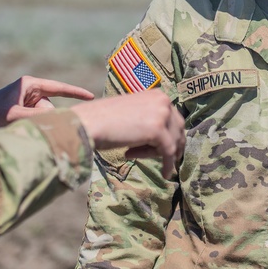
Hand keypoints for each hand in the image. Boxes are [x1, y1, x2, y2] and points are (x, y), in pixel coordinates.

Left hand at [0, 76, 95, 138]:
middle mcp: (29, 91)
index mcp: (29, 84)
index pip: (58, 88)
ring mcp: (26, 101)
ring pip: (43, 116)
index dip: (76, 93)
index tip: (91, 97)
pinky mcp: (21, 111)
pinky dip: (32, 127)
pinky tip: (18, 130)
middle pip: (50, 107)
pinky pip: (36, 120)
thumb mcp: (16, 116)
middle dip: (45, 118)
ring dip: (36, 124)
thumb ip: (39, 118)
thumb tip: (58, 121)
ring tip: (17, 128)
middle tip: (28, 126)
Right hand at [70, 89, 185, 178]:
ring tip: (135, 154)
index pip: (174, 119)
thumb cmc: (105, 120)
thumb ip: (150, 118)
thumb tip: (164, 137)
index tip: (157, 148)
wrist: (89, 123)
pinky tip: (165, 174)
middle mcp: (163, 100)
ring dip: (159, 153)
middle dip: (168, 145)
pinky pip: (169, 152)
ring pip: (173, 142)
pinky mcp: (157, 130)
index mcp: (158, 94)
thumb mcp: (134, 113)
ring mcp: (162, 114)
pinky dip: (168, 165)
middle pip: (178, 130)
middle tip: (153, 156)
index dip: (168, 136)